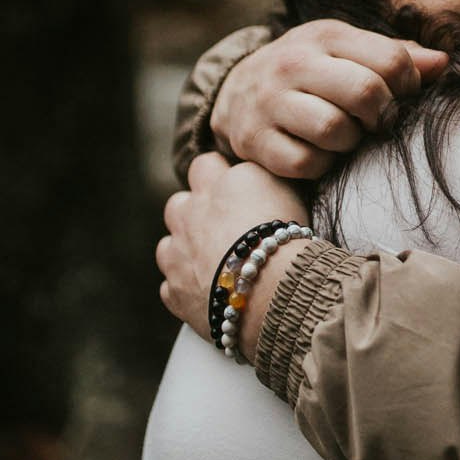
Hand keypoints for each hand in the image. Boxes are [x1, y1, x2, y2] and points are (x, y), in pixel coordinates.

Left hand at [157, 152, 309, 335]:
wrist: (273, 292)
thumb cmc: (291, 241)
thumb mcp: (290, 192)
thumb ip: (263, 181)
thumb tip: (258, 180)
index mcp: (223, 183)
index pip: (207, 164)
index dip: (219, 177)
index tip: (235, 193)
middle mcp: (193, 212)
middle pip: (179, 203)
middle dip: (193, 214)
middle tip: (222, 231)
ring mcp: (178, 252)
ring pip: (168, 245)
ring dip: (185, 252)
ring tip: (215, 266)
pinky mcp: (175, 290)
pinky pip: (173, 287)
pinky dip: (189, 289)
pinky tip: (212, 295)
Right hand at [210, 20, 448, 178]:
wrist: (237, 91)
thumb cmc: (311, 71)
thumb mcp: (347, 50)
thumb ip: (395, 55)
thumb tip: (444, 63)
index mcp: (326, 35)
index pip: (391, 60)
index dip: (408, 86)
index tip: (401, 97)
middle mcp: (294, 63)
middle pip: (366, 93)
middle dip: (383, 116)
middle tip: (378, 123)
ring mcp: (270, 101)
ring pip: (335, 130)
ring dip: (350, 142)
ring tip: (346, 136)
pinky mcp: (254, 140)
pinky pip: (306, 163)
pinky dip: (321, 165)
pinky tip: (319, 153)